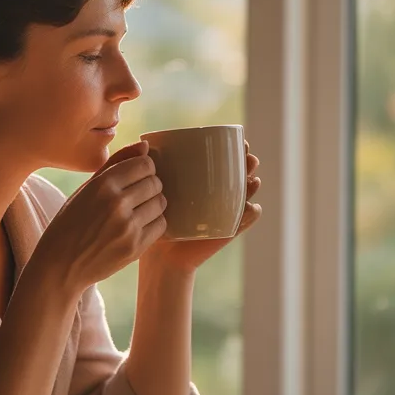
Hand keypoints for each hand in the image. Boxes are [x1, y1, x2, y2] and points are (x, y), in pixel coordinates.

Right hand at [34, 142, 166, 293]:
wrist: (61, 266)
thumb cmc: (71, 222)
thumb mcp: (86, 188)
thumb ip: (116, 163)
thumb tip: (146, 145)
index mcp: (103, 184)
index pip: (145, 164)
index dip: (144, 169)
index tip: (136, 177)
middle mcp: (117, 203)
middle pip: (155, 183)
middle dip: (150, 186)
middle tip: (137, 196)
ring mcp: (127, 227)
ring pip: (160, 203)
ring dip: (153, 204)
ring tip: (137, 211)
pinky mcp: (135, 247)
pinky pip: (161, 225)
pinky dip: (154, 223)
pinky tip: (139, 225)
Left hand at [142, 142, 261, 272]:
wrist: (158, 253)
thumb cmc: (150, 216)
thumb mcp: (147, 189)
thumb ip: (141, 165)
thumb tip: (144, 144)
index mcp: (203, 178)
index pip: (223, 157)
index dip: (234, 147)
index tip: (236, 141)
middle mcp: (218, 192)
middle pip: (241, 171)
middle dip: (249, 161)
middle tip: (247, 157)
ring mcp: (226, 210)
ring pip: (248, 192)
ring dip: (254, 183)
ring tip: (252, 179)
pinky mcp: (228, 228)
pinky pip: (247, 218)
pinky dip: (252, 212)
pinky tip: (250, 206)